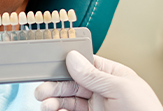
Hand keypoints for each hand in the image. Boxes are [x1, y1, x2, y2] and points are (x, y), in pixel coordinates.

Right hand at [34, 51, 162, 110]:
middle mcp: (101, 90)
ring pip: (67, 99)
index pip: (83, 63)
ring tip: (45, 102)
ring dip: (53, 99)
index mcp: (111, 75)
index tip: (50, 65)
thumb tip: (72, 57)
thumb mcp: (121, 89)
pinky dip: (58, 110)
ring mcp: (94, 106)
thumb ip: (95, 74)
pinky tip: (51, 109)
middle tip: (42, 90)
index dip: (65, 64)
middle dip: (54, 85)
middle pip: (70, 82)